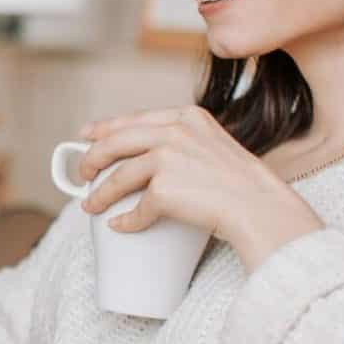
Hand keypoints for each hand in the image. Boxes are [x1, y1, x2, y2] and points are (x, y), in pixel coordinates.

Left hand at [77, 105, 322, 269]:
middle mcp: (175, 132)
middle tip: (81, 174)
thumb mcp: (214, 146)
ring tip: (90, 206)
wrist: (262, 208)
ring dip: (99, 194)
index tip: (85, 135)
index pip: (135, 118)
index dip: (105, 127)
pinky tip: (120, 226)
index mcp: (187, 117)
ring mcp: (168, 158)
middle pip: (116, 142)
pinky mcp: (164, 188)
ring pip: (119, 177)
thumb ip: (184, 143)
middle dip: (91, 158)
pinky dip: (126, 220)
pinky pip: (136, 209)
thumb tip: (146, 157)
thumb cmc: (243, 185)